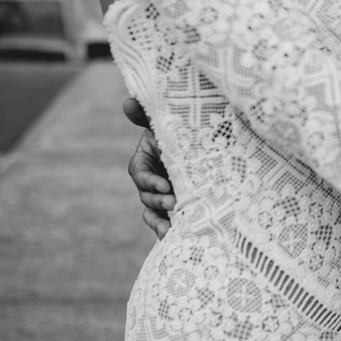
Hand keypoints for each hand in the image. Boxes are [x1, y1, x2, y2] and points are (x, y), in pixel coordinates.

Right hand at [123, 98, 174, 239]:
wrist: (212, 146)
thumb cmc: (186, 132)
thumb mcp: (168, 123)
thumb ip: (147, 114)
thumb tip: (128, 101)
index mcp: (146, 160)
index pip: (139, 172)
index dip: (149, 180)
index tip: (165, 184)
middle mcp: (151, 179)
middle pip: (145, 195)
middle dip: (158, 200)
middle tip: (174, 203)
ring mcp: (162, 195)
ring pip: (152, 211)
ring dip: (159, 220)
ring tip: (172, 228)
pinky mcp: (174, 207)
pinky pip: (163, 222)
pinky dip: (164, 231)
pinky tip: (173, 239)